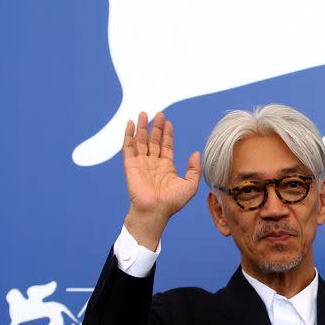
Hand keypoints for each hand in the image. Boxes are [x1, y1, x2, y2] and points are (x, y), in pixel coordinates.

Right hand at [122, 112, 200, 249]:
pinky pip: (128, 148)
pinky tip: (130, 124)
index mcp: (166, 167)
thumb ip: (194, 169)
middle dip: (156, 127)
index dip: (167, 134)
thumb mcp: (190, 185)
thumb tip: (195, 153)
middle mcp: (153, 164)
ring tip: (143, 114)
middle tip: (159, 113)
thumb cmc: (172, 202)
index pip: (166, 146)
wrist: (156, 211)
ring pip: (141, 141)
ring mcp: (141, 164)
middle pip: (154, 140)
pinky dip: (128, 135)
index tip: (168, 122)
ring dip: (142, 127)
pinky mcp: (131, 166)